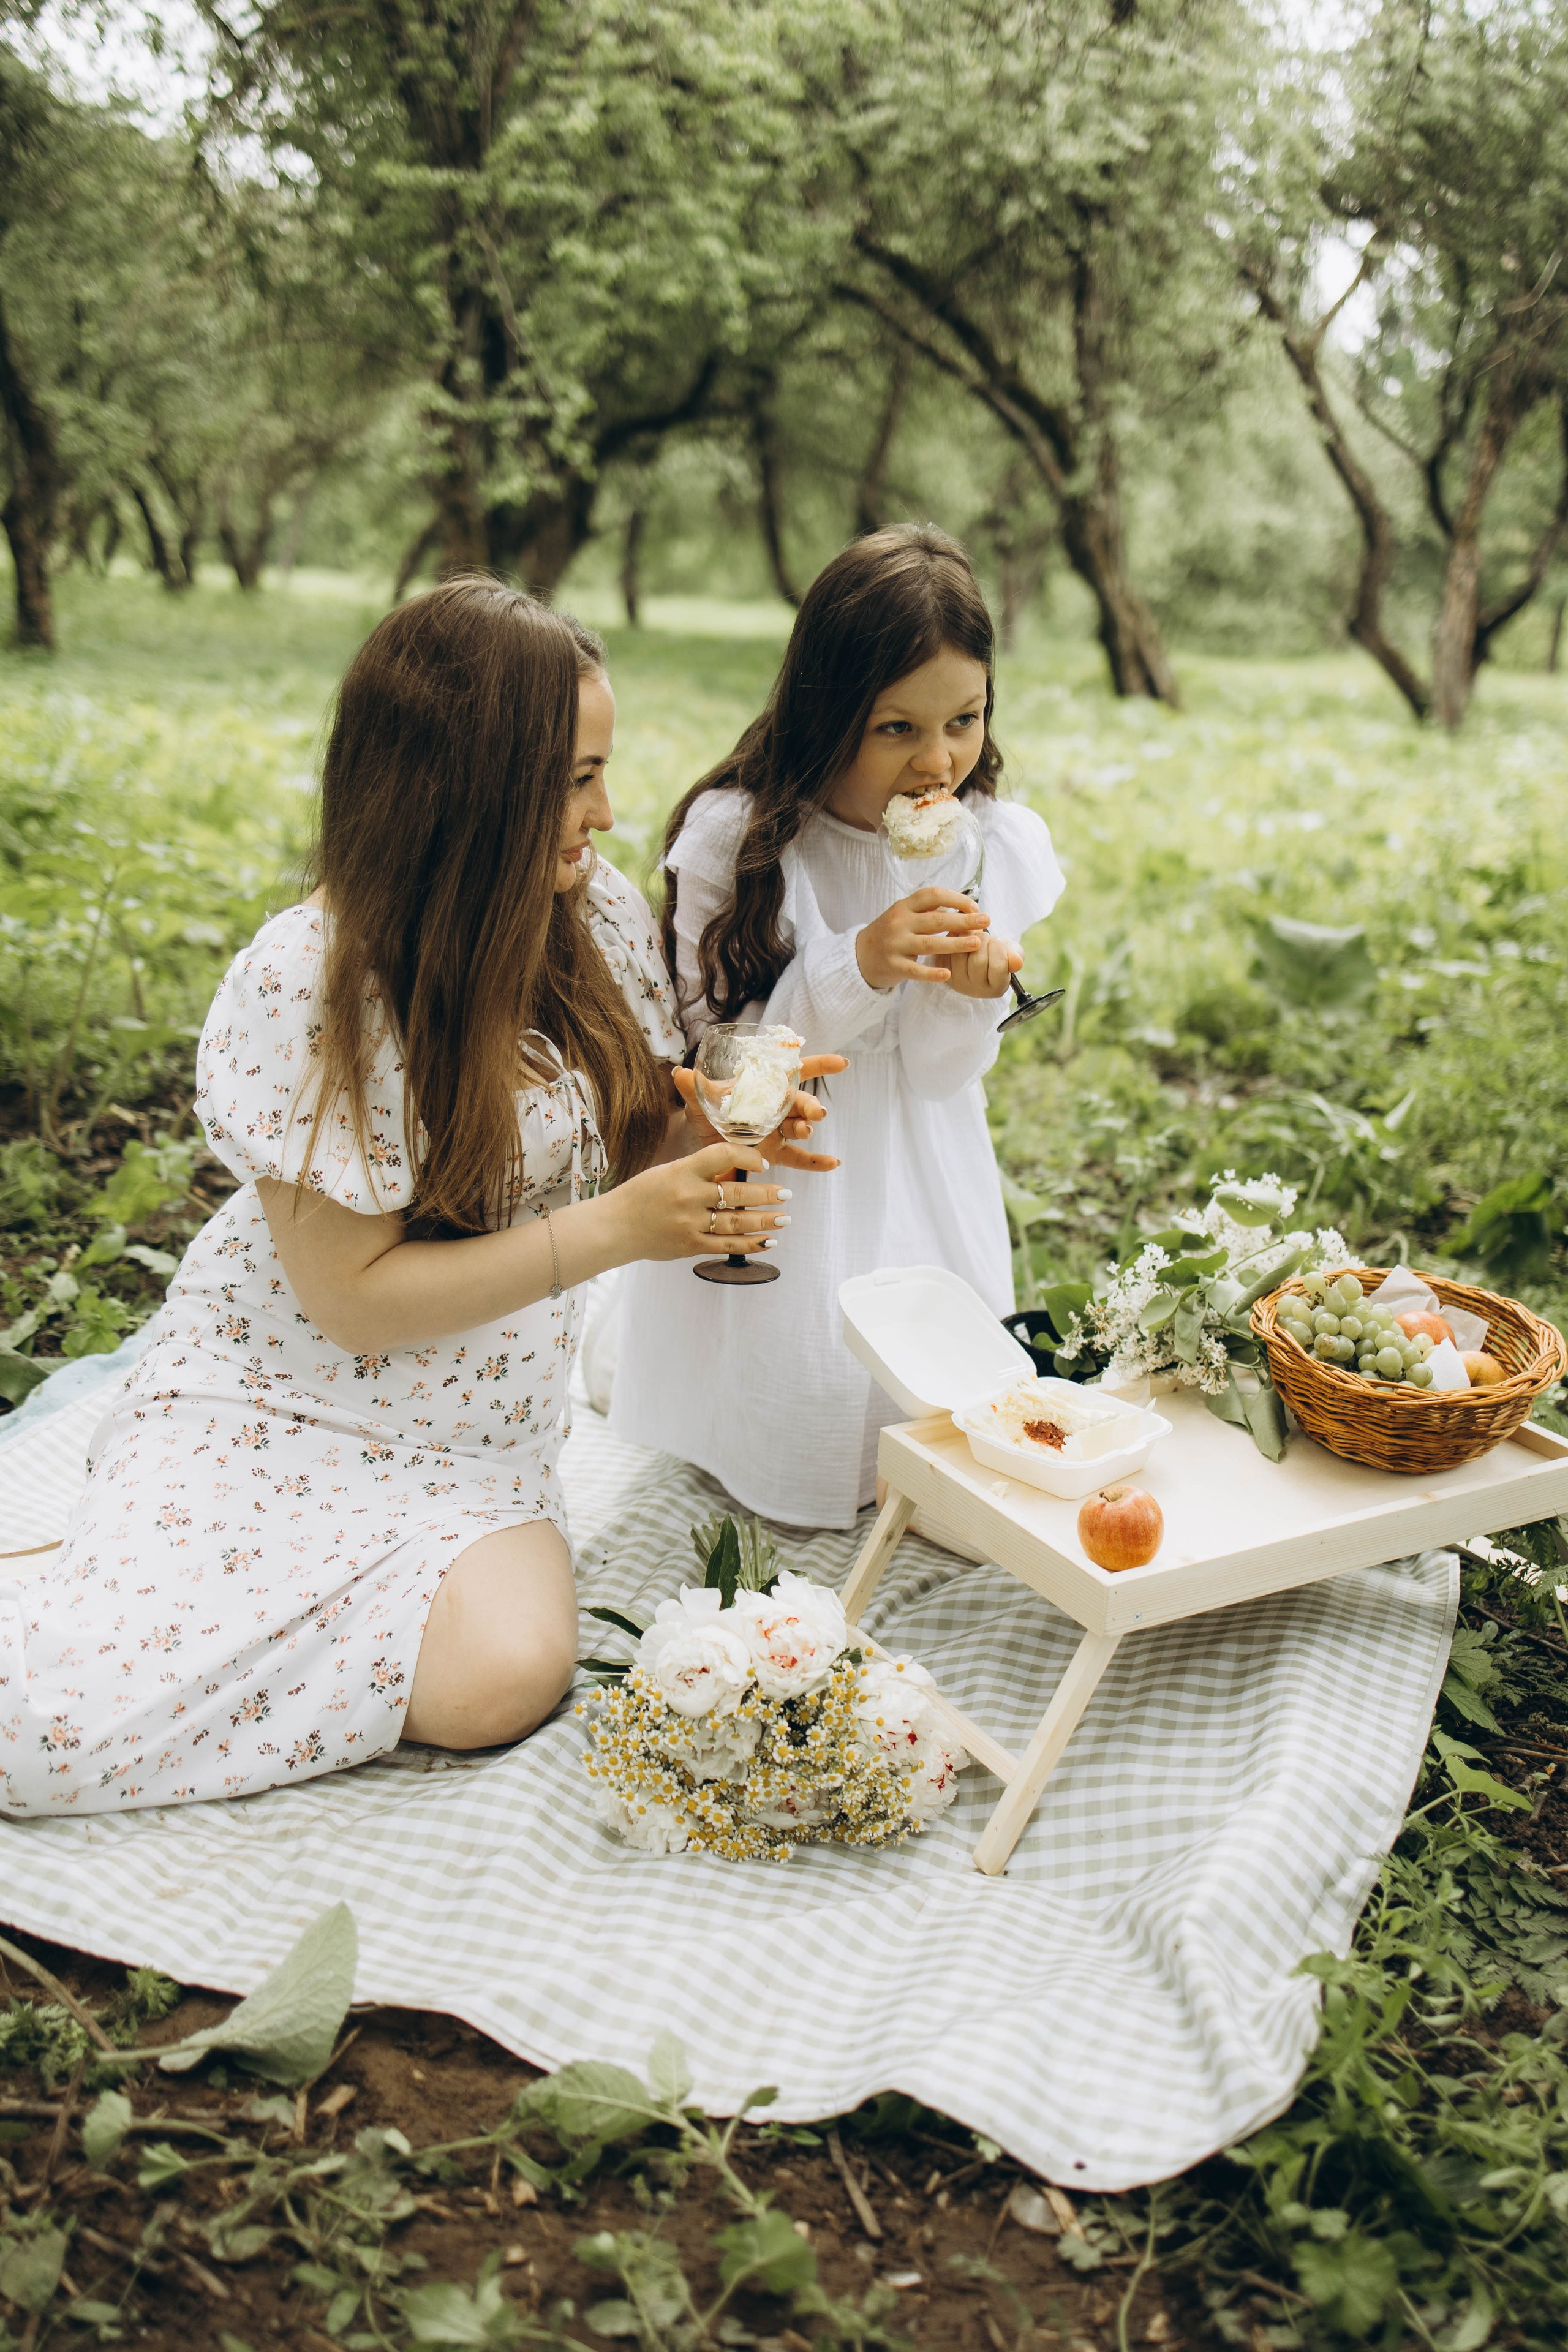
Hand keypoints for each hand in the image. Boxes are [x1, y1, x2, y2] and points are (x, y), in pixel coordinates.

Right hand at [614, 1142, 791, 1260]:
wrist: (615, 1228)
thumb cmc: (641, 1196)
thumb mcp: (668, 1171)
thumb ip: (699, 1172)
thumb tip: (735, 1170)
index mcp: (681, 1171)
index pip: (723, 1155)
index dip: (749, 1157)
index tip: (763, 1163)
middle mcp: (688, 1197)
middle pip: (738, 1194)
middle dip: (768, 1194)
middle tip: (786, 1194)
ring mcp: (690, 1224)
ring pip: (738, 1223)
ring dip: (765, 1220)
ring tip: (783, 1218)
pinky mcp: (690, 1246)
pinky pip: (727, 1246)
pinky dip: (750, 1244)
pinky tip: (767, 1240)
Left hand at [673, 1055, 848, 1171]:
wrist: (702, 1143)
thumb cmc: (707, 1115)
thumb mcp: (699, 1102)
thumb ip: (692, 1089)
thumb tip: (679, 1073)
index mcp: (764, 1087)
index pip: (795, 1071)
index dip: (819, 1065)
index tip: (841, 1063)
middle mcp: (776, 1107)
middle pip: (799, 1102)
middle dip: (810, 1105)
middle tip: (815, 1112)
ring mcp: (778, 1131)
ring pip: (799, 1127)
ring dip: (806, 1127)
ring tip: (806, 1130)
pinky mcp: (775, 1153)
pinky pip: (799, 1158)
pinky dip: (816, 1162)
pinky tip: (833, 1163)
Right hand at [856, 887, 989, 989]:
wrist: (861, 956)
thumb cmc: (891, 933)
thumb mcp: (905, 916)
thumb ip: (929, 911)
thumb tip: (963, 909)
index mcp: (904, 906)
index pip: (932, 895)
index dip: (955, 899)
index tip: (974, 906)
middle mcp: (899, 923)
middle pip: (935, 919)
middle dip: (963, 919)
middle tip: (986, 921)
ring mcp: (895, 945)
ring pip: (929, 944)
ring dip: (955, 943)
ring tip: (976, 943)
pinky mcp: (893, 966)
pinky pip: (916, 971)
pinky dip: (932, 973)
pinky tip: (948, 974)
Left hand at [932, 929, 1022, 999]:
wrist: (978, 952)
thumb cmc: (999, 953)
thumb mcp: (1012, 954)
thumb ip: (1016, 957)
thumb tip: (1016, 961)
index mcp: (996, 988)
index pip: (998, 967)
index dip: (1000, 949)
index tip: (999, 943)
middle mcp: (975, 990)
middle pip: (978, 960)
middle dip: (985, 941)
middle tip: (988, 937)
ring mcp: (957, 982)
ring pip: (960, 953)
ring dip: (969, 937)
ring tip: (976, 934)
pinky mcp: (943, 970)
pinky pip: (947, 949)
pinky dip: (955, 937)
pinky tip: (963, 934)